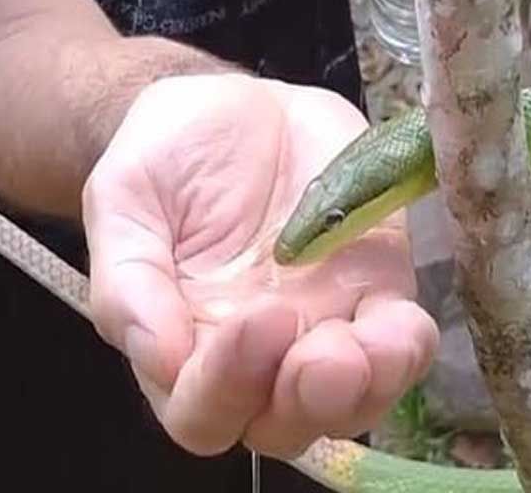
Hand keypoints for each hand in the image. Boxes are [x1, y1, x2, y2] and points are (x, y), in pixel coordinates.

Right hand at [82, 73, 438, 458]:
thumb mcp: (123, 201)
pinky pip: (400, 341)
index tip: (253, 322)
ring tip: (371, 347)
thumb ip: (126, 281)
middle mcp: (258, 358)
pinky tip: (404, 327)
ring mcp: (323, 326)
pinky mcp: (376, 289)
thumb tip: (159, 358)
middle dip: (305, 402)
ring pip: (353, 398)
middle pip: (283, 424)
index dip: (224, 389)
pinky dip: (407, 347)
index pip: (201, 412)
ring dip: (368, 387)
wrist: (226, 105)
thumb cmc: (163, 160)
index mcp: (184, 348)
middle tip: (321, 354)